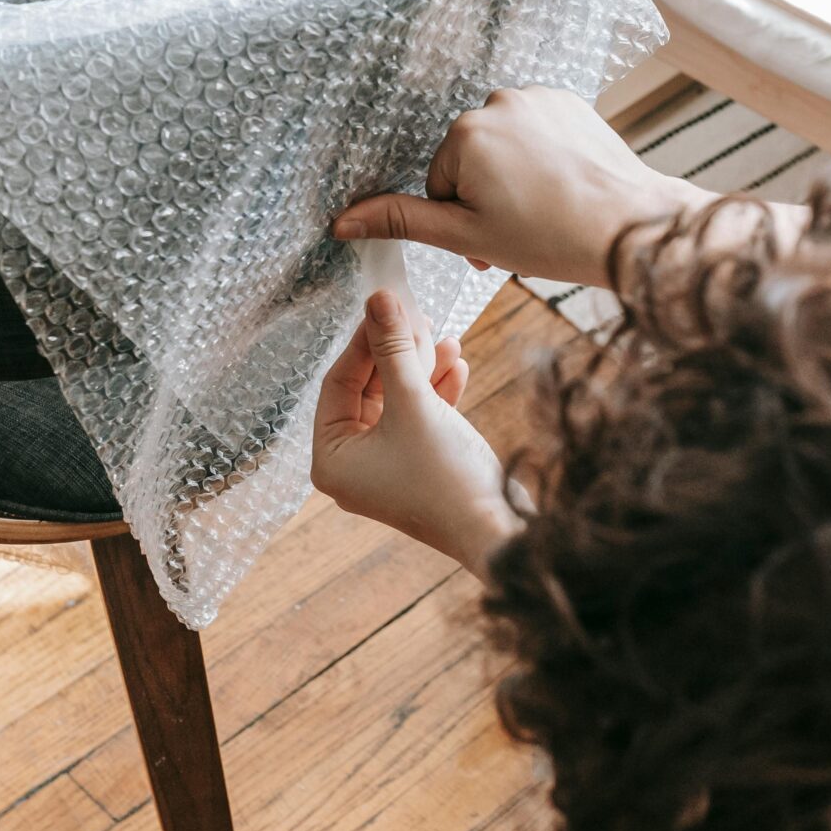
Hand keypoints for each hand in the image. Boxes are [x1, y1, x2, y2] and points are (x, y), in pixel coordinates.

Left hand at [312, 290, 516, 576]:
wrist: (498, 531)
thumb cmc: (446, 476)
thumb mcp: (415, 402)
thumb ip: (394, 348)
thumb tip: (378, 299)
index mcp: (332, 458)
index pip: (338, 383)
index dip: (364, 340)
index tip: (388, 304)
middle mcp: (353, 466)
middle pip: (368, 390)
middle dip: (397, 352)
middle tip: (418, 315)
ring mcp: (387, 469)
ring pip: (397, 401)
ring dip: (421, 368)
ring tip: (444, 337)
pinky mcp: (419, 468)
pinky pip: (418, 420)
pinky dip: (435, 392)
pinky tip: (457, 364)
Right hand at [333, 87, 705, 287]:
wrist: (629, 226)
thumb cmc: (548, 236)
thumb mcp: (465, 236)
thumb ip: (401, 220)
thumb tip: (341, 221)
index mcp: (464, 133)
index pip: (441, 183)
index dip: (464, 220)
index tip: (494, 243)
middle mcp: (497, 101)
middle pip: (471, 160)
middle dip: (488, 196)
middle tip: (522, 231)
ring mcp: (536, 96)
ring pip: (504, 146)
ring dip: (514, 176)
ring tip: (546, 209)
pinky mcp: (568, 100)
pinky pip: (536, 130)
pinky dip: (543, 156)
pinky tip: (564, 184)